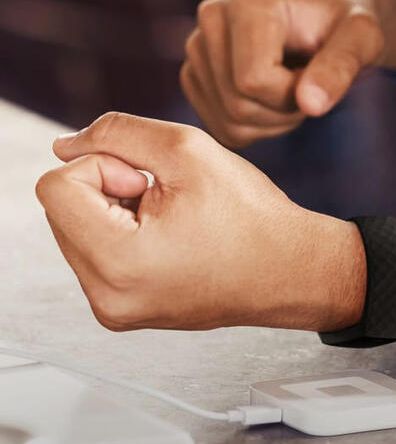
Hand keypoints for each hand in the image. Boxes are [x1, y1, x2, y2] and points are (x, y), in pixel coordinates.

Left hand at [35, 112, 364, 331]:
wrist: (291, 270)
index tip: (151, 180)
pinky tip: (172, 234)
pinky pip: (97, 254)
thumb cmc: (252, 216)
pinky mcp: (123, 310)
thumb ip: (116, 133)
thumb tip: (65, 145)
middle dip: (109, 187)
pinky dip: (124, 232)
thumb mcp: (188, 150)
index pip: (55, 187)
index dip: (104, 165)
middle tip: (167, 196)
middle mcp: (107, 297)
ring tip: (174, 217)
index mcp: (118, 262)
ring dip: (116, 208)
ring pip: (77, 229)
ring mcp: (114, 309)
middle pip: (62, 209)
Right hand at [180, 0, 384, 147]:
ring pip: (229, 122)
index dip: (295, 94)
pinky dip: (257, 128)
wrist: (330, 19)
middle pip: (237, 105)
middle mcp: (211, 19)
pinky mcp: (195, 76)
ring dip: (274, 122)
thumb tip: (309, 103)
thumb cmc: (348, 25)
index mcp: (246, 3)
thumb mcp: (363, 39)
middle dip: (285, 111)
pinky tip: (276, 100)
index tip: (320, 73)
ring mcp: (197, 48)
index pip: (253, 81)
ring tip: (296, 88)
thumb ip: (341, 66)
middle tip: (312, 85)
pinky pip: (222, 129)